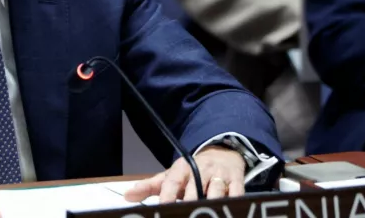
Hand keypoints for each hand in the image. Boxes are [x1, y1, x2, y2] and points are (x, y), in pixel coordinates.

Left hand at [124, 146, 245, 203]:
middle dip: (189, 202)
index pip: (172, 182)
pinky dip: (233, 202)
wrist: (221, 153)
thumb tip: (127, 196)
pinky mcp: (236, 181)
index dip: (167, 195)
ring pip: (216, 192)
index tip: (162, 207)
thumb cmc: (192, 170)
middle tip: (184, 213)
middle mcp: (201, 170)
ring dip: (212, 203)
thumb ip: (149, 187)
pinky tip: (226, 212)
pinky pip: (237, 193)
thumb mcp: (171, 175)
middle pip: (194, 189)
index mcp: (182, 169)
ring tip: (205, 214)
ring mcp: (219, 175)